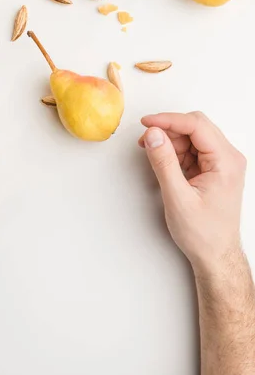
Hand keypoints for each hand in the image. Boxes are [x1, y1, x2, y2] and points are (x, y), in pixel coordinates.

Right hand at [139, 112, 245, 271]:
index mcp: (226, 162)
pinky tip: (166, 165)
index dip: (168, 120)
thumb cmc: (203, 233)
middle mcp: (228, 158)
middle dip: (168, 130)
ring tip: (154, 158)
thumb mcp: (178, 197)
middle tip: (147, 141)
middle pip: (196, 127)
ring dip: (171, 142)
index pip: (196, 125)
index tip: (146, 123)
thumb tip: (153, 134)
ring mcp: (222, 163)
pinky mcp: (214, 169)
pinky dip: (176, 153)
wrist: (215, 255)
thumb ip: (164, 162)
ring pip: (192, 137)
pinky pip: (193, 150)